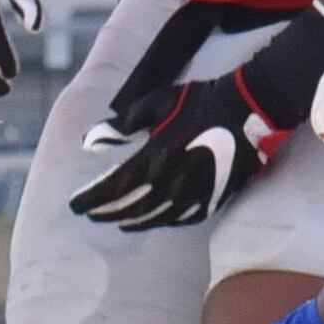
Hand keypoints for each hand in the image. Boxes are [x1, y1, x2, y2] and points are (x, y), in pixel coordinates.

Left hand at [69, 7, 323, 232]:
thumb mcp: (157, 102)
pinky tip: (159, 220)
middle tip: (92, 215)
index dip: (91, 198)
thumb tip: (90, 141)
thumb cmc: (201, 101)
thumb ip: (122, 124)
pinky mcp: (216, 195)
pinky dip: (167, 222)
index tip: (74, 205)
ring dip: (134, 221)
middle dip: (108, 212)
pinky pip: (186, 217)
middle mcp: (172, 180)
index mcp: (155, 156)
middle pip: (132, 207)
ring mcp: (196, 191)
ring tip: (120, 222)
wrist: (249, 109)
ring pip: (157, 217)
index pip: (113, 187)